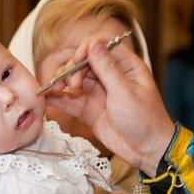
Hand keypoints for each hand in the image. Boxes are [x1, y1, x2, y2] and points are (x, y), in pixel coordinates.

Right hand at [45, 39, 174, 174]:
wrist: (147, 151)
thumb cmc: (145, 120)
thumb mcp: (124, 91)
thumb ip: (107, 68)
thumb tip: (93, 43)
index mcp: (126, 66)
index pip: (101, 46)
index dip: (86, 50)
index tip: (76, 62)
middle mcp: (111, 76)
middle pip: (84, 62)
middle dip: (72, 69)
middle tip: (71, 84)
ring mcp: (100, 93)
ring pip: (75, 80)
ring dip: (63, 82)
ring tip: (55, 91)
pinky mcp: (90, 109)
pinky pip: (71, 100)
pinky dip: (59, 98)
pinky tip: (46, 97)